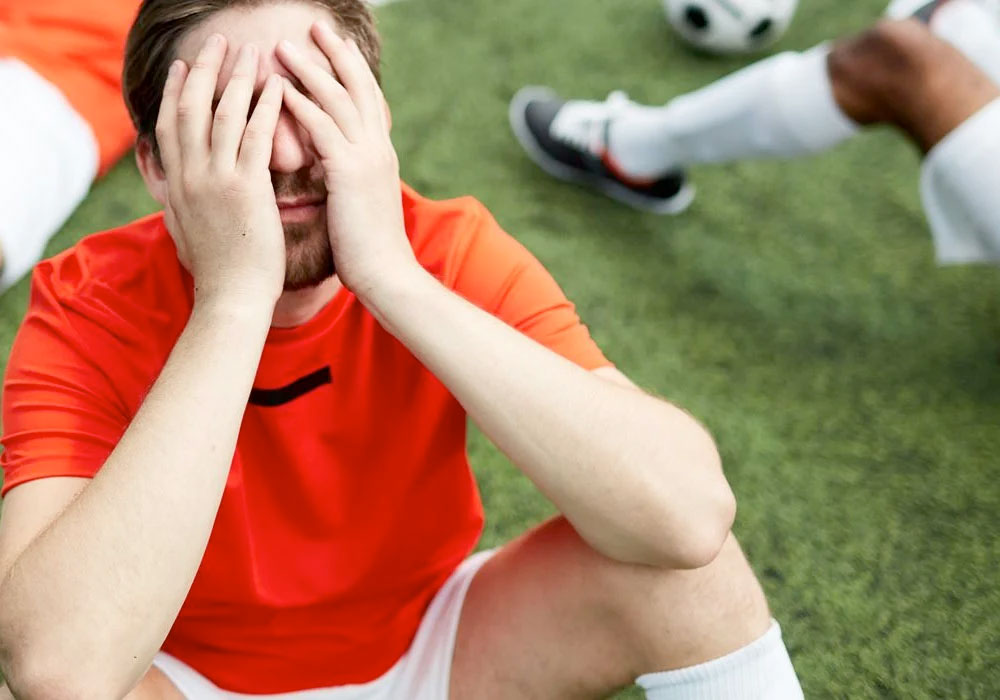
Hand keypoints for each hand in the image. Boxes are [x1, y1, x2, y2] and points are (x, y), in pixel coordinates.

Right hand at [157, 35, 285, 306]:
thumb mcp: (187, 229)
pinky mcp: (246, 190)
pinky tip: (278, 88)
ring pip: (222, 115)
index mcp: (176, 184)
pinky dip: (266, 108)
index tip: (182, 65)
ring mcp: (216, 181)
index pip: (169, 125)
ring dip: (237, 78)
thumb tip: (173, 189)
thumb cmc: (218, 270)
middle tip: (219, 42)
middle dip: (204, 70)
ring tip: (251, 51)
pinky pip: (256, 138)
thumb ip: (181, 202)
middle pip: (190, 107)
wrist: (231, 299)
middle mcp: (190, 176)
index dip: (174, 90)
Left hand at [275, 22, 419, 299]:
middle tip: (315, 26)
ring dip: (309, 69)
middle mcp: (378, 149)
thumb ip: (350, 182)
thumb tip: (335, 175)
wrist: (387, 276)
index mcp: (381, 156)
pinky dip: (301, 104)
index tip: (334, 47)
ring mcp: (367, 158)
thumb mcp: (361, 206)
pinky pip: (322, 127)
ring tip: (282, 46)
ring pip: (337, 99)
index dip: (351, 70)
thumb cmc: (370, 252)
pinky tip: (280, 88)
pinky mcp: (349, 173)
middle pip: (357, 86)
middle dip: (335, 54)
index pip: (368, 101)